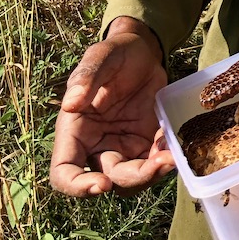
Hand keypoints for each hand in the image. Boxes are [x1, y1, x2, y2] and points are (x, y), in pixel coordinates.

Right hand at [49, 20, 174, 196]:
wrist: (143, 53)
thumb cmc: (115, 53)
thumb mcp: (101, 56)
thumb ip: (86, 77)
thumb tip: (70, 104)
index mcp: (74, 131)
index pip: (64, 172)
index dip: (77, 186)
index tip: (102, 184)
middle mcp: (96, 145)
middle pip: (107, 180)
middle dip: (134, 178)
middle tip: (160, 162)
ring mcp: (122, 148)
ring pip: (132, 179)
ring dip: (153, 174)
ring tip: (172, 155)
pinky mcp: (145, 144)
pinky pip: (154, 162)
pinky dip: (165, 158)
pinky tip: (174, 143)